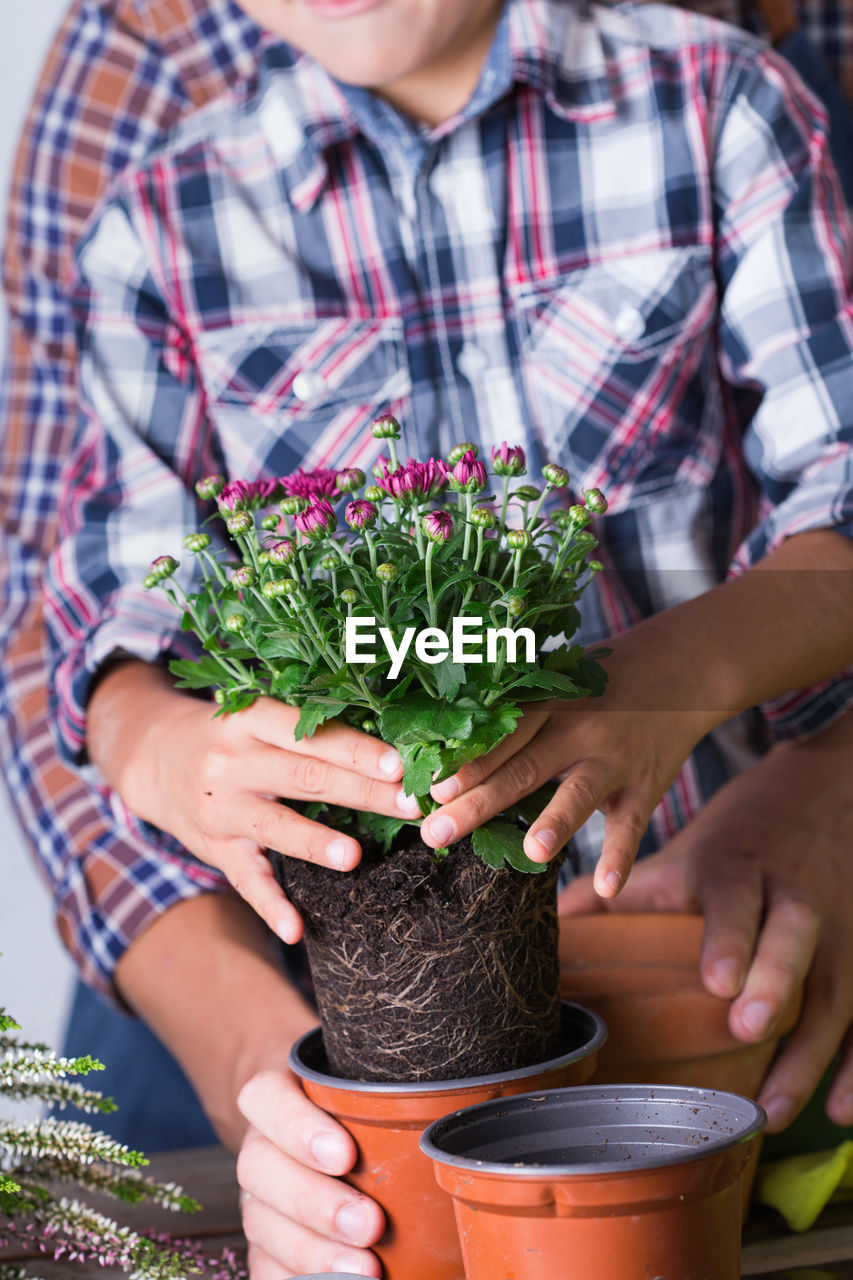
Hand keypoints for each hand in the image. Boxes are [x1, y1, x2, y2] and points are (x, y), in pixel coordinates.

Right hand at [89, 661, 419, 938]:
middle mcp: (233, 762)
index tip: (397, 763)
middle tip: (410, 806)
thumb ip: (307, 726)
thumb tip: (386, 745)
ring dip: (316, 843)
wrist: (154, 755)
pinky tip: (296, 929)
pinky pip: (246, 881)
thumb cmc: (230, 733)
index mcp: (251, 720)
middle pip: (305, 778)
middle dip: (362, 792)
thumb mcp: (257, 715)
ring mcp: (222, 808)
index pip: (309, 735)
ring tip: (355, 857)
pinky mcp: (215, 848)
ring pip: (276, 827)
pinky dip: (270, 907)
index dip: (354, 749)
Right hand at [115, 895, 384, 1277]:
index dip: (299, 1129)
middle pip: (263, 1171)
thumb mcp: (363, 1072)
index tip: (346, 1154)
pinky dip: (293, 1279)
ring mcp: (256, 1193)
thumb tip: (470, 1094)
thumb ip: (393, 1081)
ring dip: (312, 1252)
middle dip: (317, 1204)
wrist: (300, 1112)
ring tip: (365, 1271)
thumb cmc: (351, 1093)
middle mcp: (258, 1142)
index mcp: (274, 1091)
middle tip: (370, 1224)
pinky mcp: (263, 1235)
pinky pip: (264, 1263)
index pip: (268, 1100)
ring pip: (263, 1223)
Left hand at [422, 624, 710, 895]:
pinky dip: (621, 858)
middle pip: (524, 769)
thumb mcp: (558, 684)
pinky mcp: (645, 786)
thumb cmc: (600, 681)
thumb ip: (516, 715)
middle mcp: (578, 731)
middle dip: (478, 804)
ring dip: (556, 822)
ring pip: (580, 793)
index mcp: (548, 705)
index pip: (502, 737)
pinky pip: (631, 827)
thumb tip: (450, 749)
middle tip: (437, 834)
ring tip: (532, 852)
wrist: (681, 668)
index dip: (467, 764)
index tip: (430, 790)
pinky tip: (607, 888)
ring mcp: (614, 760)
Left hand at [558, 712, 852, 1131]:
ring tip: (771, 1108)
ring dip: (809, 1051)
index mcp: (738, 868)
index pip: (735, 898)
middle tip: (749, 1027)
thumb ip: (621, 890)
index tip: (716, 981)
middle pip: (794, 934)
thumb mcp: (681, 852)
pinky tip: (840, 1111)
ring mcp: (838, 929)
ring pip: (834, 987)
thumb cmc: (735, 841)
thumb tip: (552, 925)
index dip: (730, 938)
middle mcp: (793, 896)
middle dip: (776, 980)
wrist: (820, 797)